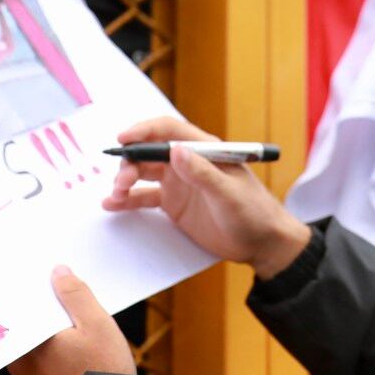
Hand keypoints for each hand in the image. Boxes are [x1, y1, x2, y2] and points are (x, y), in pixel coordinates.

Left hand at [9, 267, 136, 374]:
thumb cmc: (104, 373)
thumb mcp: (98, 325)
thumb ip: (76, 296)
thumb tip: (58, 272)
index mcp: (29, 344)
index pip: (23, 318)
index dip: (37, 310)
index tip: (49, 305)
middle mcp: (18, 370)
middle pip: (26, 344)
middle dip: (44, 338)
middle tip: (68, 332)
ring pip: (29, 370)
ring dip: (43, 366)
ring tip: (73, 364)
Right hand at [104, 117, 311, 278]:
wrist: (261, 244)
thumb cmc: (253, 213)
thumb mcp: (228, 194)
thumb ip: (202, 173)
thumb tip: (175, 150)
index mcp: (205, 150)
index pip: (168, 130)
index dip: (144, 131)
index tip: (123, 139)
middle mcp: (189, 162)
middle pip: (150, 152)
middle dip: (130, 162)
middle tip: (121, 181)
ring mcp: (180, 182)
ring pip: (143, 173)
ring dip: (125, 180)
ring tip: (115, 195)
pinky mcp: (174, 203)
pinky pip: (145, 196)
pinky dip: (128, 199)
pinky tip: (113, 205)